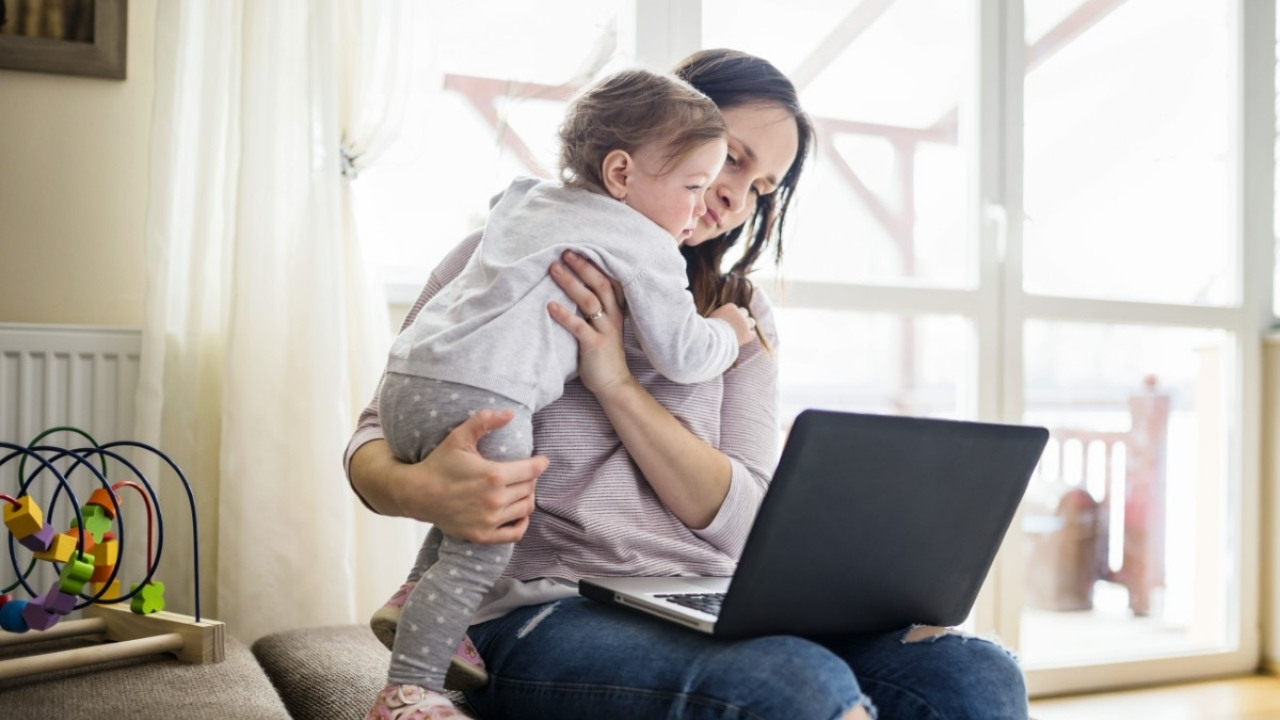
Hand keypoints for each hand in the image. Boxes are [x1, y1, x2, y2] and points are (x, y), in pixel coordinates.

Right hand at [386, 409, 546, 543]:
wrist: (417, 494)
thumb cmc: (439, 464)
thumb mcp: (459, 437)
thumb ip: (484, 422)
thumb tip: (510, 413)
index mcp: (494, 475)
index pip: (532, 470)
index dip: (540, 464)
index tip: (542, 461)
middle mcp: (495, 500)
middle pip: (529, 488)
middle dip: (530, 479)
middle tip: (524, 473)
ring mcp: (490, 520)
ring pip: (525, 508)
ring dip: (527, 497)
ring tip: (520, 490)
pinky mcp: (483, 535)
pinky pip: (515, 533)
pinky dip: (522, 523)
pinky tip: (519, 513)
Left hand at [546, 250, 633, 395]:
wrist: (614, 384)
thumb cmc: (603, 356)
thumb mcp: (603, 328)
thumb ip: (594, 311)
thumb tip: (572, 291)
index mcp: (616, 311)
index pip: (609, 281)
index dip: (595, 265)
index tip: (579, 250)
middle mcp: (613, 317)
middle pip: (600, 285)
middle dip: (583, 267)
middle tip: (565, 253)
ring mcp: (605, 331)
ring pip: (590, 301)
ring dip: (571, 283)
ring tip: (555, 270)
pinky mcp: (595, 345)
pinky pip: (579, 326)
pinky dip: (564, 315)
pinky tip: (550, 305)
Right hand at [709, 303, 756, 345]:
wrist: (714, 338)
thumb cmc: (709, 329)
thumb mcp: (711, 318)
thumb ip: (718, 316)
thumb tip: (717, 319)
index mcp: (730, 307)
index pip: (734, 308)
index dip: (732, 314)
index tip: (728, 320)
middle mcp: (739, 313)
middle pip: (745, 312)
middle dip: (741, 317)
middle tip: (735, 325)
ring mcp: (745, 324)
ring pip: (751, 321)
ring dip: (747, 325)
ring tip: (740, 332)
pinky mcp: (747, 334)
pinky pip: (752, 334)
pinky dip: (748, 336)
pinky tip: (743, 339)